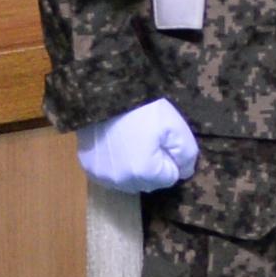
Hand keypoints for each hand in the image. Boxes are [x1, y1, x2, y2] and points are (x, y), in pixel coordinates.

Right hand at [77, 97, 199, 191]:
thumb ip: (186, 153)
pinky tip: (115, 145)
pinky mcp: (89, 169)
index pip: (170, 177)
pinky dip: (116, 165)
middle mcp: (121, 182)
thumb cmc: (141, 108)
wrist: (103, 94)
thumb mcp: (173, 125)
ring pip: (130, 181)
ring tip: (130, 141)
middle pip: (149, 182)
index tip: (160, 139)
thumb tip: (184, 173)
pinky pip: (111, 175)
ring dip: (134, 168)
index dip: (168, 156)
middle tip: (145, 138)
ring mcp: (102, 177)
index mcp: (144, 172)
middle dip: (153, 165)